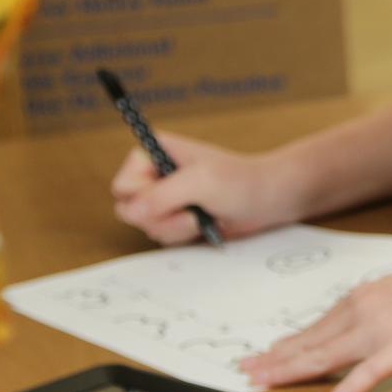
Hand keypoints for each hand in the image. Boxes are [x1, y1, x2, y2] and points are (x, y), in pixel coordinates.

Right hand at [110, 133, 299, 244]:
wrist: (269, 199)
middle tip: (192, 211)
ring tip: (203, 215)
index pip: (122, 187)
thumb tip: (131, 212)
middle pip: (128, 211)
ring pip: (147, 227)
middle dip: (163, 218)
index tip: (173, 198)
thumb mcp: (201, 182)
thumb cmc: (240, 181)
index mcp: (153, 154)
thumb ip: (162, 196)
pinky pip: (163, 237)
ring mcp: (164, 199)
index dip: (143, 199)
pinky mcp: (175, 218)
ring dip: (178, 228)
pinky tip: (205, 224)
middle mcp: (154, 175)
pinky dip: (185, 235)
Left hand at [239, 246, 391, 391]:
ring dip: (290, 371)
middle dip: (275, 358)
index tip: (264, 354)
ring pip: (324, 356)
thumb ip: (389, 310)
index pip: (315, 326)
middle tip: (246, 371)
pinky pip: (366, 376)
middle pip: (309, 341)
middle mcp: (363, 312)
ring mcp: (380, 332)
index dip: (286, 344)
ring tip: (264, 383)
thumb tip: (385, 326)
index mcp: (365, 298)